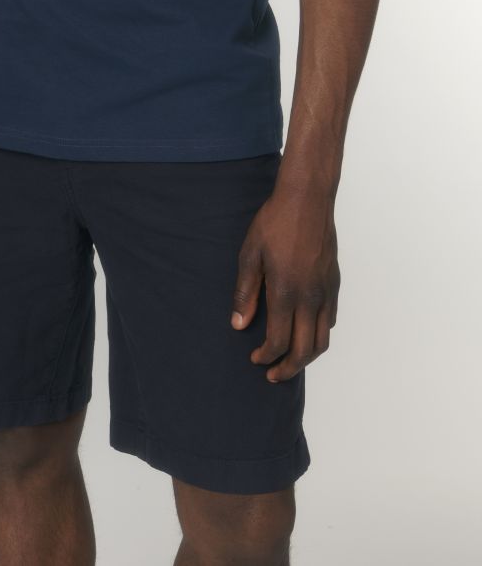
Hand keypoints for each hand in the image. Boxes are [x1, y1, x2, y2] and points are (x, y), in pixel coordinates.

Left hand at [231, 183, 339, 381]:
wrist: (307, 200)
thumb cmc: (274, 223)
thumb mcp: (250, 254)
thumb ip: (246, 292)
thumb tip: (239, 324)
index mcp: (286, 292)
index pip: (279, 341)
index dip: (266, 357)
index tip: (255, 359)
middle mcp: (310, 298)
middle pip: (304, 350)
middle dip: (288, 368)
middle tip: (273, 375)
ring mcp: (326, 292)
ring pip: (323, 340)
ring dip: (306, 357)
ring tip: (290, 361)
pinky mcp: (334, 284)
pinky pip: (331, 320)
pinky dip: (319, 334)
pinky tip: (305, 331)